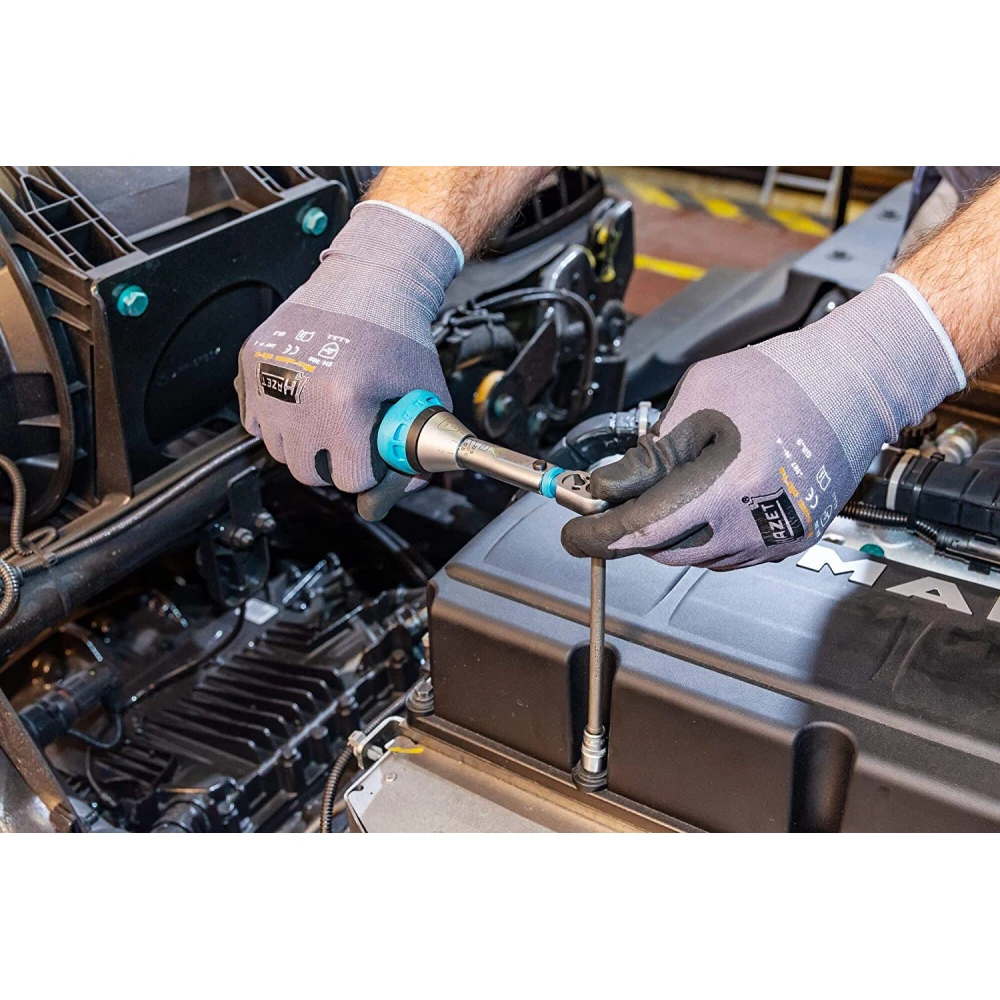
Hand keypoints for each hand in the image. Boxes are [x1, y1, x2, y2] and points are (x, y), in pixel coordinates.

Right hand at [235, 200, 460, 510]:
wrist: (369, 278)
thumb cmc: (398, 331)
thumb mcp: (422, 391)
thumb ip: (419, 443)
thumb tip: (413, 480)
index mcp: (344, 406)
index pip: (348, 478)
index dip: (365, 471)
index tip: (369, 458)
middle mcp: (300, 397)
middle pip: (307, 472)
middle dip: (330, 464)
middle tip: (346, 443)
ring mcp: (268, 379)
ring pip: (278, 449)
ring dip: (302, 444)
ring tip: (326, 419)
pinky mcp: (251, 362)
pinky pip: (254, 419)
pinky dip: (275, 421)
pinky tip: (302, 405)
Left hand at [562, 274, 965, 569]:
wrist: (853, 384)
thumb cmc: (781, 380)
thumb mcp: (698, 401)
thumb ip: (650, 453)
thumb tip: (608, 486)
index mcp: (729, 485)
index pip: (644, 529)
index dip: (600, 536)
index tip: (575, 535)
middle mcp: (756, 523)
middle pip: (666, 549)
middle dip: (632, 531)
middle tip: (610, 506)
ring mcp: (779, 538)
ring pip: (696, 555)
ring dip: (669, 532)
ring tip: (667, 489)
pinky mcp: (793, 541)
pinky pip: (728, 552)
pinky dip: (703, 533)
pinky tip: (703, 499)